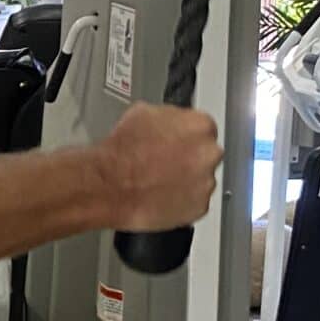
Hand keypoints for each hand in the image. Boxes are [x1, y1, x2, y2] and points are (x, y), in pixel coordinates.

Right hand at [98, 104, 222, 231]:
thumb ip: (168, 117)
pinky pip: (195, 202)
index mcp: (200, 125)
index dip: (186, 136)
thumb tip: (170, 120)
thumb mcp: (143, 113)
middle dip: (189, 158)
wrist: (110, 186)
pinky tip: (162, 196)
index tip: (176, 142)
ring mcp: (206, 182)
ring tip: (160, 182)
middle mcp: (209, 153)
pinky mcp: (199, 207)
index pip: (203, 128)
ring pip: (201, 179)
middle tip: (165, 163)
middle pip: (206, 154)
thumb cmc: (122, 153)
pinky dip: (182, 201)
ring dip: (186, 180)